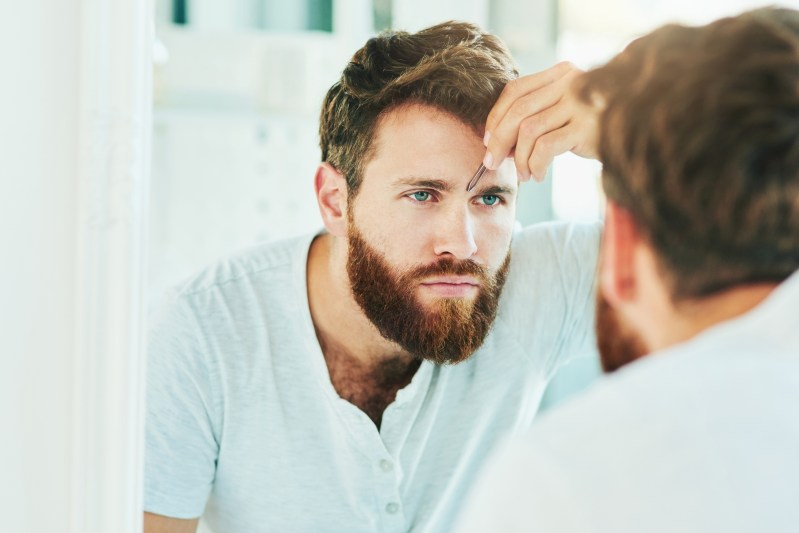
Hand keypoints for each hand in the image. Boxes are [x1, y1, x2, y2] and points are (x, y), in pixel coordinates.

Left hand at [482, 62, 599, 181]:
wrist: (643, 128)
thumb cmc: (599, 124)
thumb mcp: (568, 110)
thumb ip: (540, 113)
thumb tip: (499, 142)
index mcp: (561, 74)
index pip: (515, 90)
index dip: (496, 116)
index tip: (488, 140)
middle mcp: (570, 83)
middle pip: (517, 110)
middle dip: (498, 140)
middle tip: (492, 163)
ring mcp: (580, 104)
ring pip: (528, 130)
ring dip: (519, 158)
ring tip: (524, 174)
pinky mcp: (587, 128)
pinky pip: (545, 147)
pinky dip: (535, 165)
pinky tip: (538, 175)